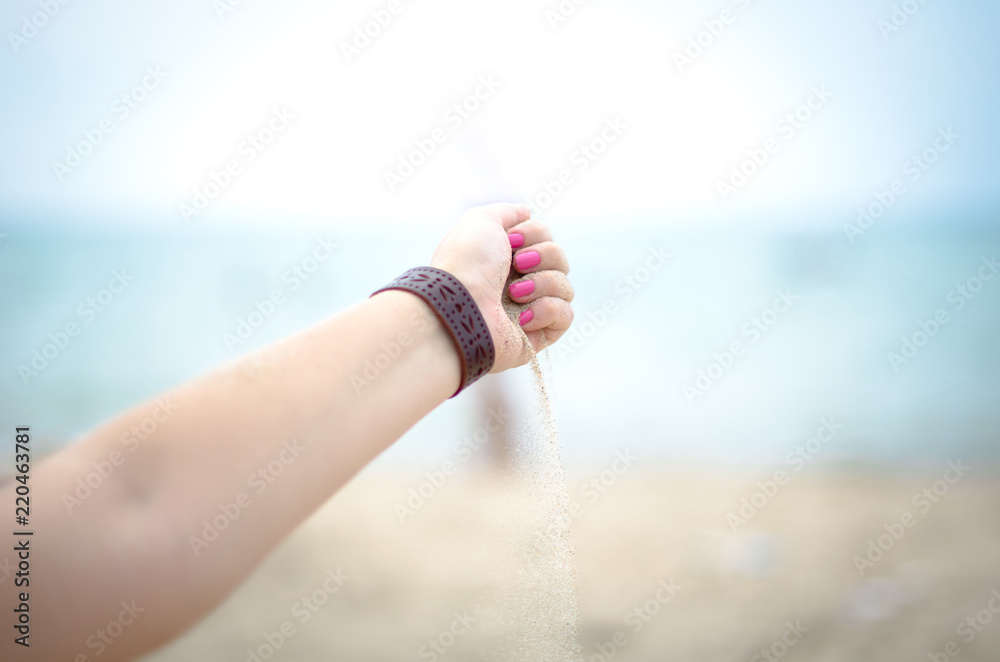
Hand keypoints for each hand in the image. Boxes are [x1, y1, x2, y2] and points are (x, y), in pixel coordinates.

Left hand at [431, 203, 573, 372]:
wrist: (457, 309)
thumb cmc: (465, 265)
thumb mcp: (482, 221)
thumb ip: (507, 212)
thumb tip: (527, 212)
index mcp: (506, 257)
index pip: (546, 237)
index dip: (535, 234)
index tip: (512, 241)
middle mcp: (519, 282)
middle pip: (560, 259)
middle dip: (543, 256)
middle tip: (517, 265)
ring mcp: (530, 309)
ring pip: (565, 286)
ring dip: (543, 283)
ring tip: (514, 295)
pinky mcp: (539, 335)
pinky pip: (565, 315)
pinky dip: (547, 310)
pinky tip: (522, 318)